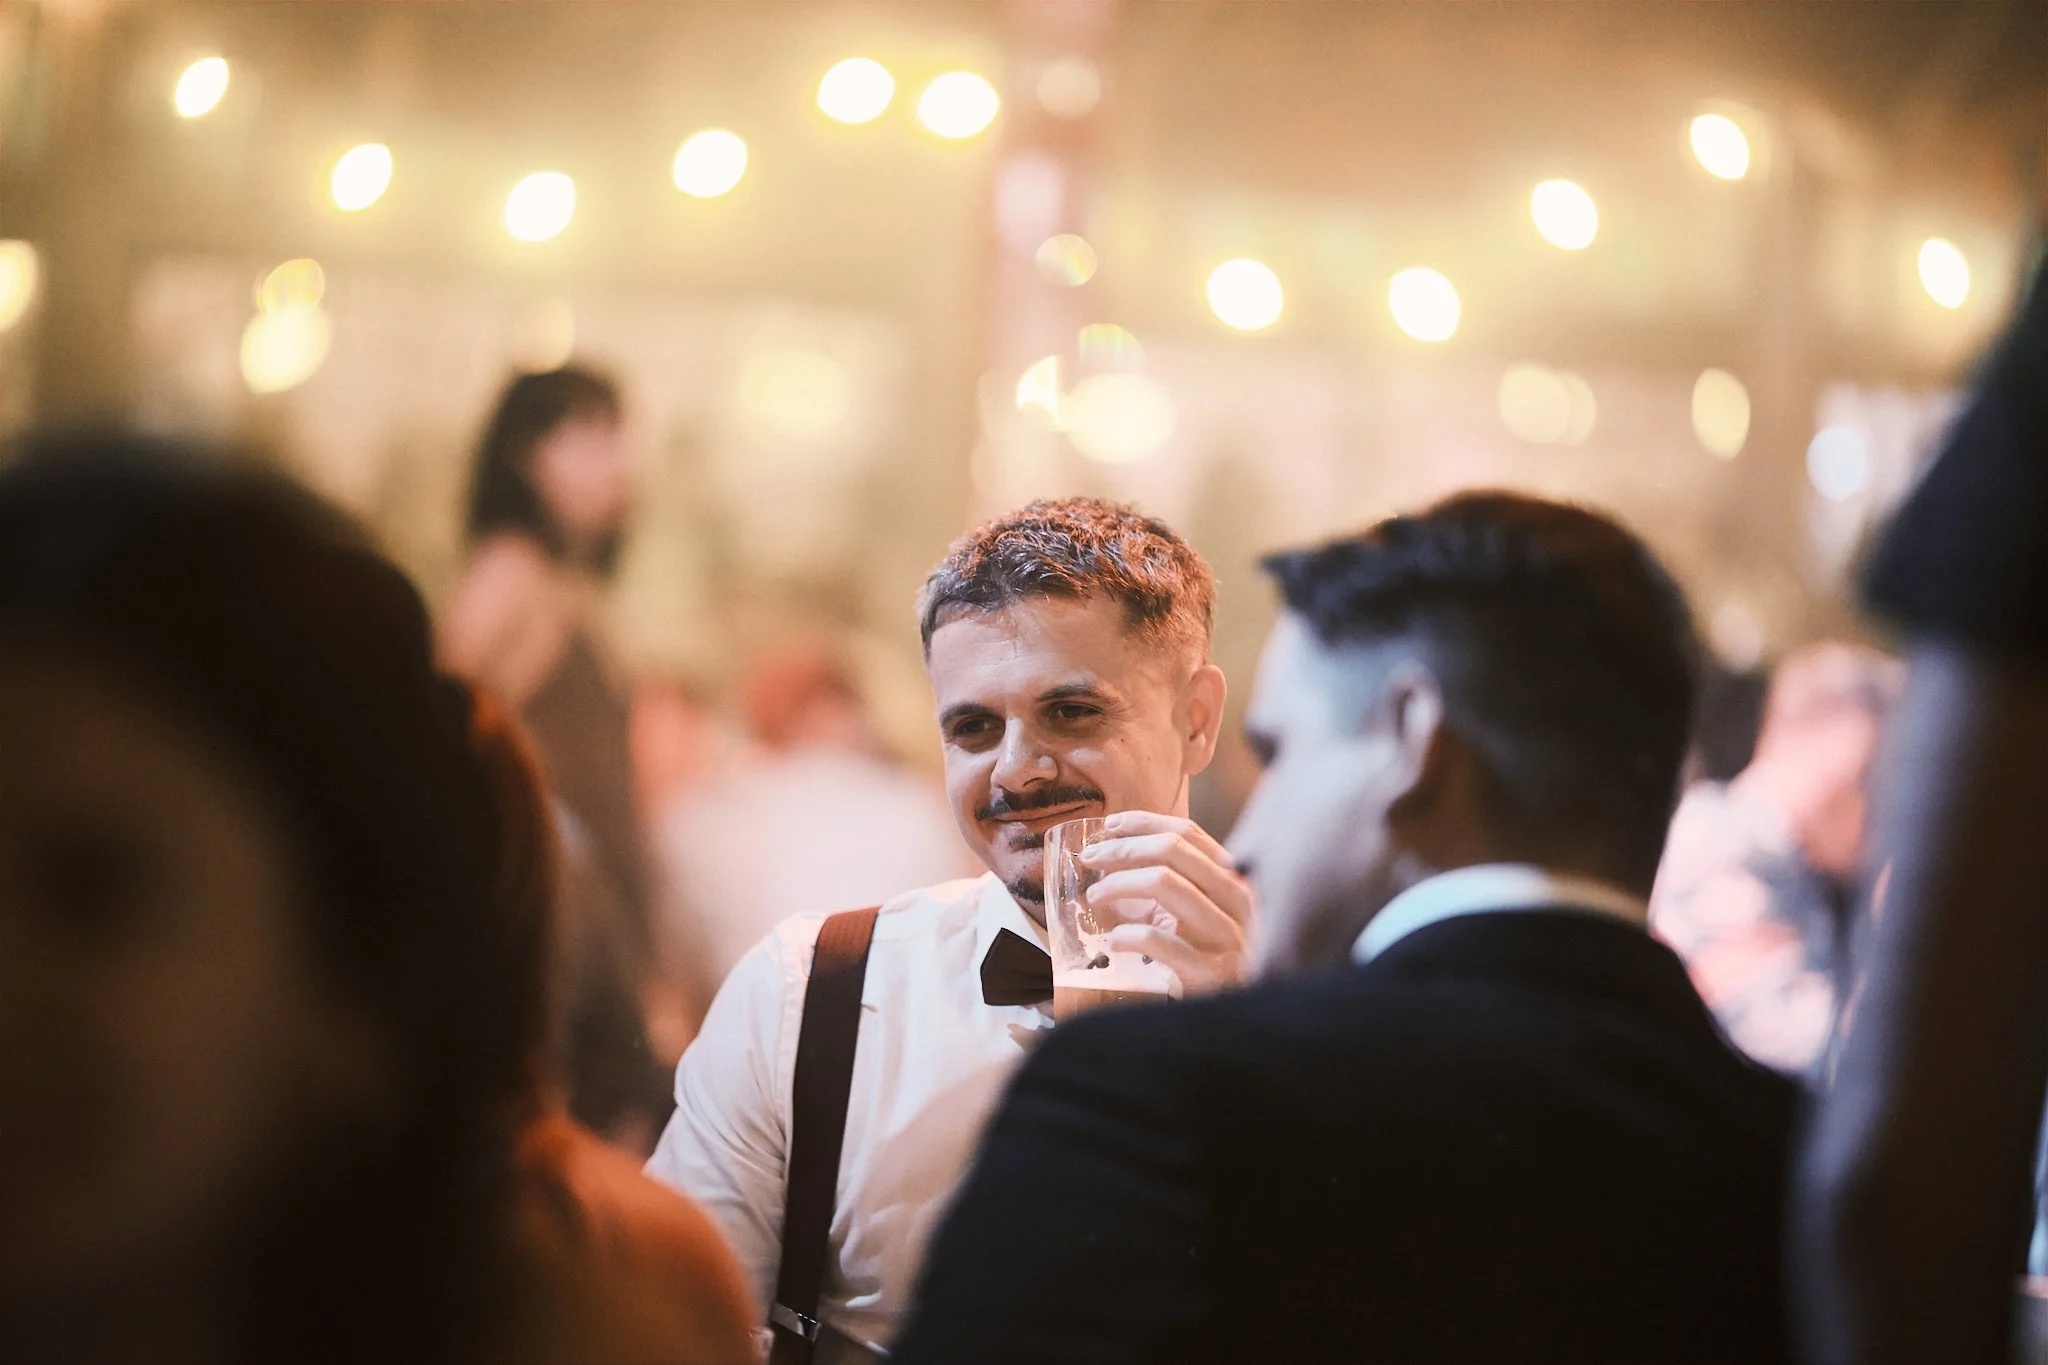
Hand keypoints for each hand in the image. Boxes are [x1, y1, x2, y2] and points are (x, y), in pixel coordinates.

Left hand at [1080, 810, 1254, 994]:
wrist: (1240, 1013)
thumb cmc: (1214, 958)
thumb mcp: (1202, 912)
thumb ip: (1176, 882)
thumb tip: (1116, 850)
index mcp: (1235, 879)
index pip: (1189, 834)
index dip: (1144, 823)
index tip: (1109, 825)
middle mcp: (1238, 900)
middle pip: (1172, 851)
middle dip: (1123, 848)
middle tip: (1091, 858)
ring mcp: (1228, 935)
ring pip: (1165, 883)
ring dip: (1119, 883)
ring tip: (1095, 897)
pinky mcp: (1211, 971)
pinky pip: (1159, 940)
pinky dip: (1128, 934)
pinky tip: (1114, 940)